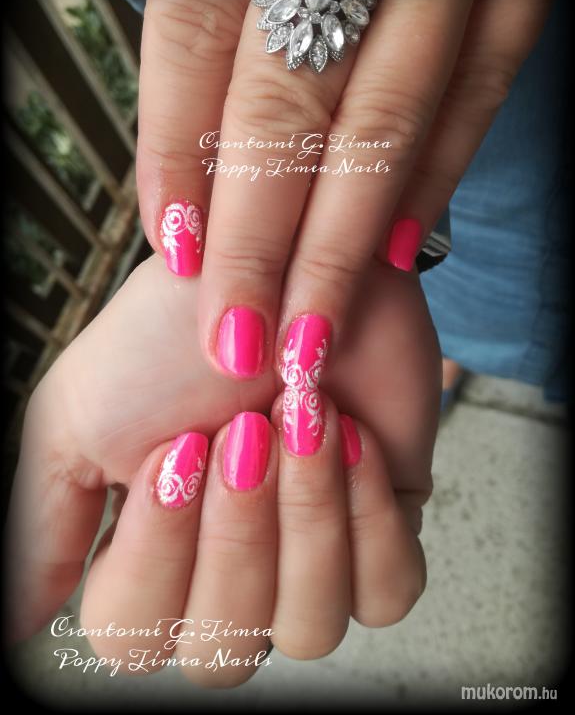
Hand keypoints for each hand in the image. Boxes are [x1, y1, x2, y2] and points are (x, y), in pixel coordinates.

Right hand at [6, 255, 439, 682]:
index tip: (176, 448)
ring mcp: (310, 557)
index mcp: (151, 556)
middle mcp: (229, 573)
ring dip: (302, 516)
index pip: (135, 639)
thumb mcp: (80, 419)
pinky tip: (351, 438)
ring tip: (300, 419)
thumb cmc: (175, 333)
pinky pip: (386, 592)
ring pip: (308, 631)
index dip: (156, 556)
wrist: (277, 266)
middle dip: (235, 533)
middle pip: (224, 653)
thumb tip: (14, 635)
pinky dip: (365, 517)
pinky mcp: (381, 529)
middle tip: (243, 428)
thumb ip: (46, 527)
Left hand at [137, 0, 552, 380]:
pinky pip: (479, 91)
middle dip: (256, 244)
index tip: (176, 257)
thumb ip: (217, 54)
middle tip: (237, 340)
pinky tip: (394, 254)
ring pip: (383, 122)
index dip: (176, 156)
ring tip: (308, 334)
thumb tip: (190, 195)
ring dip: (339, 247)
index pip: (193, 40)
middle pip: (283, 109)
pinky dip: (434, 179)